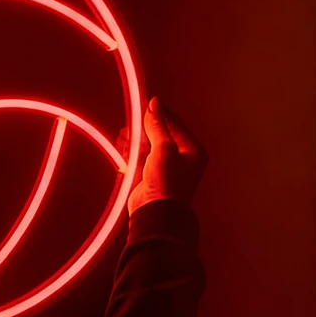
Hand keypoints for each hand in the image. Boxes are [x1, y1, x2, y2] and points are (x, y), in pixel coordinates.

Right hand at [118, 97, 207, 214]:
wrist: (157, 213)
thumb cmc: (167, 182)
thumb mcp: (163, 149)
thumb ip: (157, 126)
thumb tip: (154, 103)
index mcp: (193, 150)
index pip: (175, 123)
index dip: (158, 113)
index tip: (143, 103)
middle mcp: (182, 157)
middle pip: (160, 134)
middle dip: (142, 130)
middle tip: (128, 127)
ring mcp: (167, 167)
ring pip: (149, 145)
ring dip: (135, 141)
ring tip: (122, 138)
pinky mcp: (152, 176)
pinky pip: (142, 158)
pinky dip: (132, 153)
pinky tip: (123, 151)